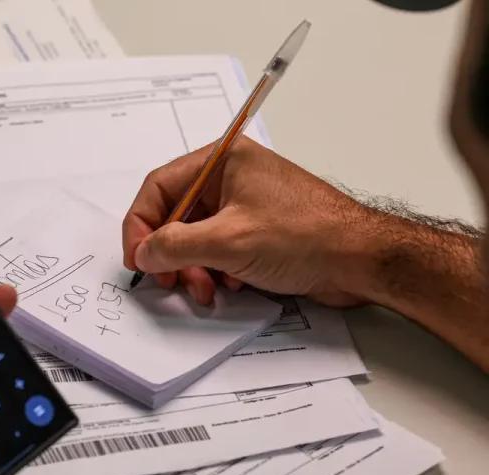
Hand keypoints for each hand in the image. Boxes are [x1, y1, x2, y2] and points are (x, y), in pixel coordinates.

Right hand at [123, 137, 382, 306]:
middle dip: (170, 252)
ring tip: (205, 288)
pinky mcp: (256, 230)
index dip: (141, 225)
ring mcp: (244, 205)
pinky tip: (231, 284)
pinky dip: (215, 270)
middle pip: (175, 214)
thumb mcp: (229, 242)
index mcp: (221, 160)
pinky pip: (218, 248)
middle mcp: (230, 178)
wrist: (360, 260)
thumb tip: (144, 252)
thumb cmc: (305, 236)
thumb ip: (176, 246)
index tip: (138, 258)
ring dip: (193, 267)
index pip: (159, 187)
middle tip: (169, 280)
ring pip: (195, 236)